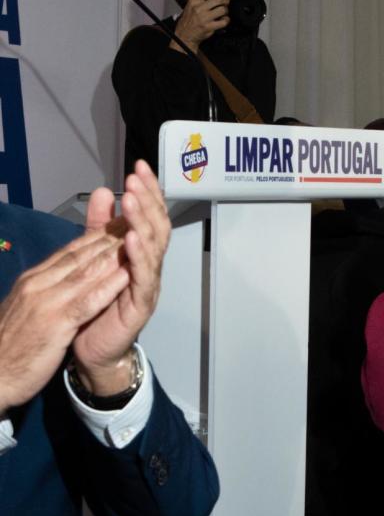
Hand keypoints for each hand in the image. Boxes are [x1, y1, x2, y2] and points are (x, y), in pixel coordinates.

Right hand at [0, 230, 129, 414]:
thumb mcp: (28, 309)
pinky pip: (86, 301)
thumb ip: (46, 288)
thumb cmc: (10, 346)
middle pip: (81, 255)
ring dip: (115, 254)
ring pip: (86, 271)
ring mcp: (45, 302)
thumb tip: (66, 274)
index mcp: (32, 280)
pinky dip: (108, 287)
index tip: (121, 222)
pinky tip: (127, 275)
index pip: (70, 252)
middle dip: (111, 237)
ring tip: (140, 239)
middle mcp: (38, 284)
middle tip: (138, 221)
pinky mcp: (54, 324)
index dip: (98, 236)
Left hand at [71, 161, 170, 395]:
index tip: (139, 167)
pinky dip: (139, 255)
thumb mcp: (95, 257)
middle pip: (158, 226)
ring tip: (133, 199)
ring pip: (153, 247)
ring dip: (143, 221)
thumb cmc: (98, 304)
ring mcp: (149, 283)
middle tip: (137, 177)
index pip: (150, 215)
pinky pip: (144, 276)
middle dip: (149, 199)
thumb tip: (103, 191)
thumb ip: (100, 227)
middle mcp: (150, 265)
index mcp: (141, 253)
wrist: (93, 349)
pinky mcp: (141, 303)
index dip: (148, 191)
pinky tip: (132, 238)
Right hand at [172, 0, 229, 53]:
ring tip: (223, 12)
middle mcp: (198, 8)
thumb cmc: (188, 20)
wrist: (184, 35)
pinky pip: (224, 21)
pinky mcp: (209, 27)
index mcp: (193, 1)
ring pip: (223, 9)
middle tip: (226, 1)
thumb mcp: (190, 6)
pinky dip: (226, 20)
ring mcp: (204, 18)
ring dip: (226, 10)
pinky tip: (223, 20)